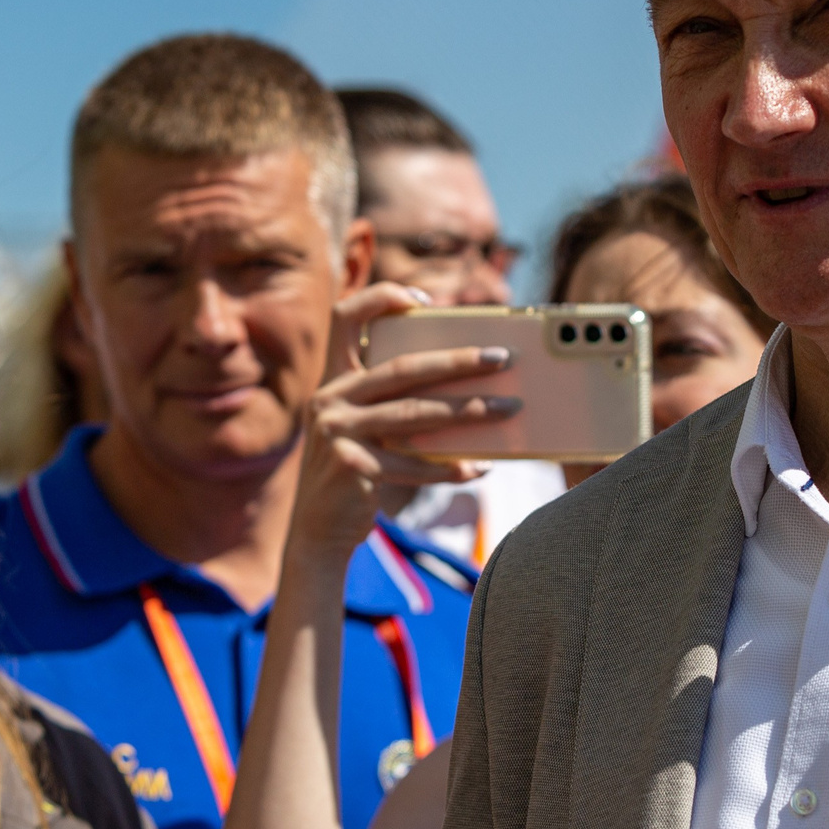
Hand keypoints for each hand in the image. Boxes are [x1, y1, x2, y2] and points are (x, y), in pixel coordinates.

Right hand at [289, 284, 516, 559]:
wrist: (318, 529)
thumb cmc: (356, 470)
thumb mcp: (362, 426)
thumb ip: (392, 402)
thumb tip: (467, 386)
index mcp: (333, 378)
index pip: (345, 317)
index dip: (381, 298)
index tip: (425, 300)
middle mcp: (330, 398)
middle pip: (403, 367)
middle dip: (458, 361)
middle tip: (502, 359)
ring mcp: (336, 431)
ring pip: (416, 414)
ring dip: (469, 410)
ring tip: (509, 409)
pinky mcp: (351, 466)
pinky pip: (413, 464)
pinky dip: (451, 467)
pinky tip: (481, 468)